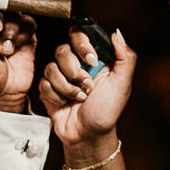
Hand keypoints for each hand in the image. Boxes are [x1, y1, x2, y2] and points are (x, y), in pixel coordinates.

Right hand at [39, 27, 135, 150]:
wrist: (88, 136)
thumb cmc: (107, 111)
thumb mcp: (122, 84)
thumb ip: (125, 57)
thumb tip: (116, 33)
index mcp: (94, 57)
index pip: (80, 34)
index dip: (82, 44)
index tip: (92, 61)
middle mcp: (76, 63)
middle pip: (62, 50)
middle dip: (74, 71)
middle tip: (88, 86)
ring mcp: (60, 75)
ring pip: (51, 67)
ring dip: (68, 88)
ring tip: (80, 98)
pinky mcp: (48, 88)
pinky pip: (44, 83)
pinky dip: (57, 97)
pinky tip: (67, 103)